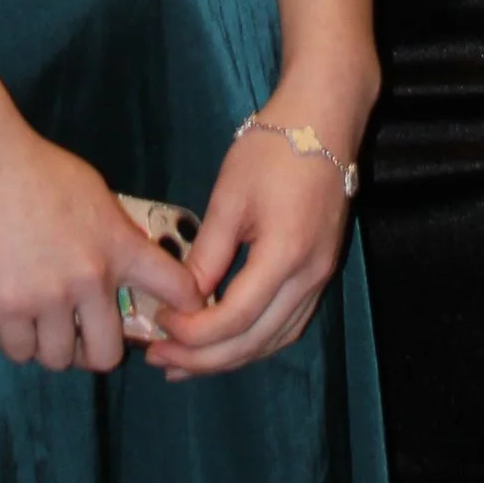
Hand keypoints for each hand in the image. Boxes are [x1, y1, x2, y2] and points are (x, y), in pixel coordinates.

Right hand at [0, 117, 201, 371]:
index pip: (177, 289)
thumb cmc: (34, 163)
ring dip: (50, 347)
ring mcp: (49, 297)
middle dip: (93, 350)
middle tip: (79, 334)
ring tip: (38, 324)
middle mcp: (92, 279)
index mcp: (119, 245)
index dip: (186, 312)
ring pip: (59, 359)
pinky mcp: (8, 307)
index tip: (175, 320)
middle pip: (108, 356)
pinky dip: (17, 342)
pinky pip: (19, 352)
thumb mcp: (92, 192)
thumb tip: (115, 264)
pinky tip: (11, 318)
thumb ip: (110, 234)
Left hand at [151, 102, 356, 380]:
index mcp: (285, 256)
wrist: (324, 119)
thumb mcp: (230, 197)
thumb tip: (181, 299)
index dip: (193, 333)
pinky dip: (254, 341)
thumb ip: (208, 253)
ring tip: (185, 362)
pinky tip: (225, 342)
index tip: (159, 324)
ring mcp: (321, 279)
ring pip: (274, 341)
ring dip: (229, 358)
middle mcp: (309, 278)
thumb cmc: (272, 148)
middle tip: (161, 360)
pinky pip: (287, 325)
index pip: (234, 319)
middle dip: (204, 359)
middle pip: (255, 342)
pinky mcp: (322, 273)